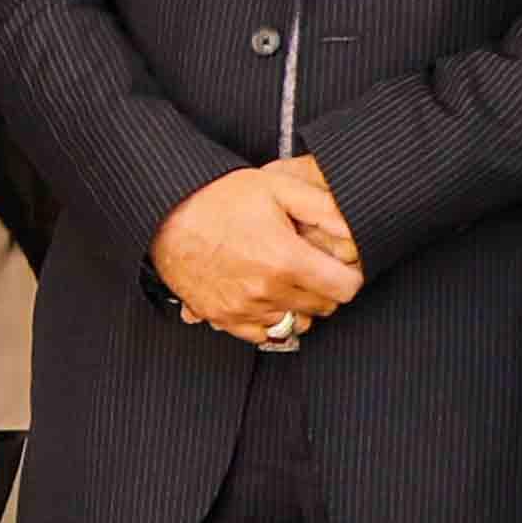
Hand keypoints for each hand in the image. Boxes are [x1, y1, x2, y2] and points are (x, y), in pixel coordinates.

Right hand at [153, 160, 360, 340]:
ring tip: (285, 279)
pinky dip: (271, 320)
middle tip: (310, 266)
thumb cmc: (217, 199)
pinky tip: (265, 296)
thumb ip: (324, 207)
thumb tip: (355, 227)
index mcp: (286, 260)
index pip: (346, 289)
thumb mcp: (278, 188)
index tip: (339, 265)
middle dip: (324, 288)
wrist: (166, 215)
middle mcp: (267, 291)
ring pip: (296, 323)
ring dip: (299, 305)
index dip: (349, 274)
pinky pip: (263, 335)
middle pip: (324, 307)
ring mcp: (243, 308)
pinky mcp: (222, 317)